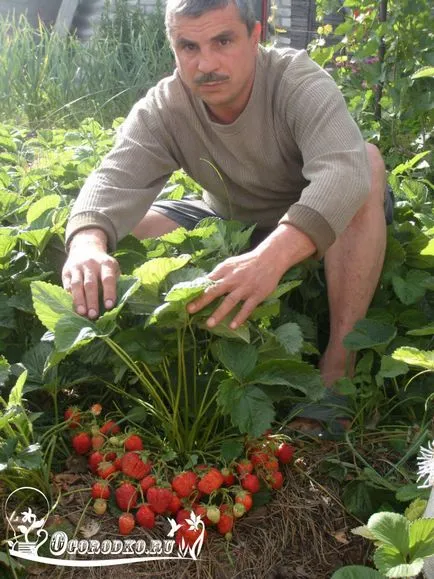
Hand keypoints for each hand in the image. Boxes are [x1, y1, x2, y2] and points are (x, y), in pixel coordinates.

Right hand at [62, 229, 119, 318]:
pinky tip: (73, 306)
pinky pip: (67, 284)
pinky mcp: (66, 271)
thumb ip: (114, 282)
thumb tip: (114, 305)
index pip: (108, 279)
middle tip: (93, 315)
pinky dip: (70, 296)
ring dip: (79, 300)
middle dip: (92, 300)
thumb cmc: (103, 266)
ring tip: (82, 313)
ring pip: (77, 285)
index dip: (109, 292)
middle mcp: (91, 264)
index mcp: (106, 264)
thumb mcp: (113, 268)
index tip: (109, 306)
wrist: (86, 248)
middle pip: (90, 284)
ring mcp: (77, 267)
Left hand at [187, 223, 315, 328]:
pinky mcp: (257, 295)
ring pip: (230, 301)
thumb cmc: (246, 262)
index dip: (196, 290)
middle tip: (190, 310)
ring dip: (219, 313)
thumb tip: (202, 284)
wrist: (270, 259)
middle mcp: (233, 279)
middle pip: (215, 290)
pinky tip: (232, 326)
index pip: (207, 281)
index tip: (185, 299)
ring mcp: (245, 288)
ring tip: (209, 324)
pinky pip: (247, 308)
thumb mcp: (230, 264)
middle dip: (202, 301)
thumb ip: (217, 274)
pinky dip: (240, 317)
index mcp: (225, 271)